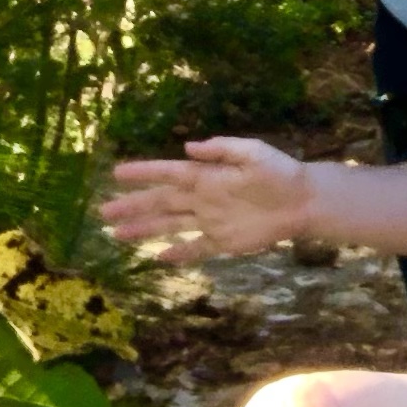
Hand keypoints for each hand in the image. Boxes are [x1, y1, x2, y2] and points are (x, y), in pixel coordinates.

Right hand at [102, 138, 314, 262]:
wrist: (302, 201)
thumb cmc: (279, 171)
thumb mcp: (253, 152)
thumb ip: (221, 149)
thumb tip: (189, 147)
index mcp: (206, 176)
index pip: (167, 173)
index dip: (142, 173)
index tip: (116, 174)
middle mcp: (202, 199)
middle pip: (160, 202)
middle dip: (132, 206)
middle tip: (103, 212)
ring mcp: (210, 222)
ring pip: (170, 226)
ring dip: (144, 230)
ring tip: (117, 235)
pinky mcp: (223, 242)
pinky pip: (196, 249)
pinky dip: (177, 254)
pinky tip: (158, 258)